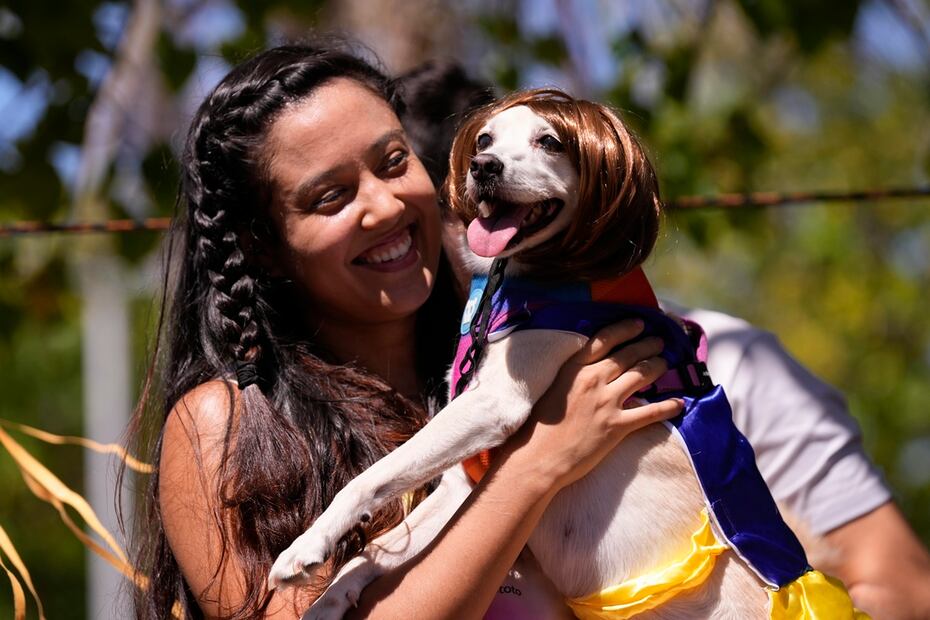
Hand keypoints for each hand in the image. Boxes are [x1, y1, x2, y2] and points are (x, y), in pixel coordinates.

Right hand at [505, 319, 683, 491]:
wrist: (538, 458)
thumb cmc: (539, 427)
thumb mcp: (554, 388)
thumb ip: (575, 376)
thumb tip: (593, 369)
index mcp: (574, 368)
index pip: (605, 339)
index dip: (626, 329)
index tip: (639, 324)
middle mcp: (593, 380)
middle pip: (628, 355)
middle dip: (647, 345)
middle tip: (659, 342)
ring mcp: (607, 402)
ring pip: (641, 376)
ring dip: (657, 366)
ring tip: (666, 362)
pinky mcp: (617, 426)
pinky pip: (650, 412)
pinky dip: (668, 407)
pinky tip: (679, 404)